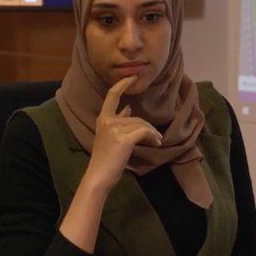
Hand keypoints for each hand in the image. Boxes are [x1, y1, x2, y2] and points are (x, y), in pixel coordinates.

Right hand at [85, 76, 162, 191]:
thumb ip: (118, 121)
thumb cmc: (105, 159)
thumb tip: (129, 108)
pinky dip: (153, 136)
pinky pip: (144, 132)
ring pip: (141, 125)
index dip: (122, 85)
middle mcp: (107, 121)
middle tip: (156, 137)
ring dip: (152, 133)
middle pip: (135, 117)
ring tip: (157, 141)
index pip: (112, 96)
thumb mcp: (110, 137)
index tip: (133, 77)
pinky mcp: (123, 139)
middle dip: (148, 127)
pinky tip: (156, 143)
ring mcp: (114, 129)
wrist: (99, 177)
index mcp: (102, 119)